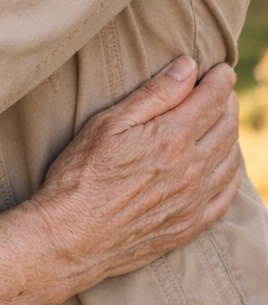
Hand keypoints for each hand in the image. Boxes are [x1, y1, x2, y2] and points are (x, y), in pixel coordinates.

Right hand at [32, 56, 240, 290]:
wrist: (72, 237)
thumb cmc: (81, 174)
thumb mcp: (109, 123)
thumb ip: (154, 94)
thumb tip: (188, 67)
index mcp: (172, 138)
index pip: (211, 100)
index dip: (220, 81)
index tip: (221, 70)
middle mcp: (191, 169)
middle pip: (226, 128)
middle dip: (228, 104)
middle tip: (223, 92)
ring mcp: (193, 201)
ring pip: (230, 160)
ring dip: (231, 136)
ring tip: (223, 122)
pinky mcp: (189, 226)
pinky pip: (225, 195)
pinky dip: (230, 174)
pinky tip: (224, 165)